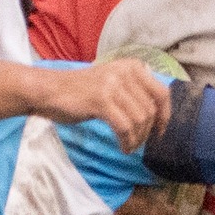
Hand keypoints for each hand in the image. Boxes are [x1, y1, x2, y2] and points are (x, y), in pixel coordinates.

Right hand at [30, 59, 170, 151]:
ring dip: (136, 139)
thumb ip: (134, 91)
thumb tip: (158, 116)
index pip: (162, 93)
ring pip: (139, 120)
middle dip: (147, 132)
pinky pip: (125, 127)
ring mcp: (113, 85)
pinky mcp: (101, 100)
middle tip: (137, 143)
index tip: (159, 132)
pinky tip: (122, 147)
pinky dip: (126, 141)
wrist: (49, 91)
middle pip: (150, 110)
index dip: (165, 116)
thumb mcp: (112, 83)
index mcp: (132, 66)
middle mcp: (126, 72)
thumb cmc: (80, 92)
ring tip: (128, 146)